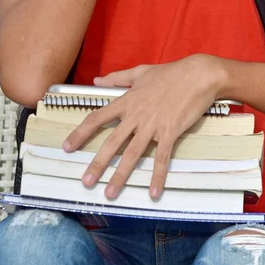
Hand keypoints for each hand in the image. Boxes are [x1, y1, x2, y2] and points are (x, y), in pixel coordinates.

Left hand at [63, 55, 226, 199]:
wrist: (198, 74)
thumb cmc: (170, 72)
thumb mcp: (140, 72)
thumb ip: (117, 78)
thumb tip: (96, 80)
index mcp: (127, 100)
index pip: (97, 118)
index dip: (81, 133)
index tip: (67, 147)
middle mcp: (136, 115)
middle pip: (112, 142)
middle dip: (97, 163)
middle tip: (85, 182)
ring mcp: (153, 124)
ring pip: (132, 153)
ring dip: (120, 175)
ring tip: (110, 192)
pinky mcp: (171, 131)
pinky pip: (162, 157)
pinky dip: (157, 176)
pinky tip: (153, 192)